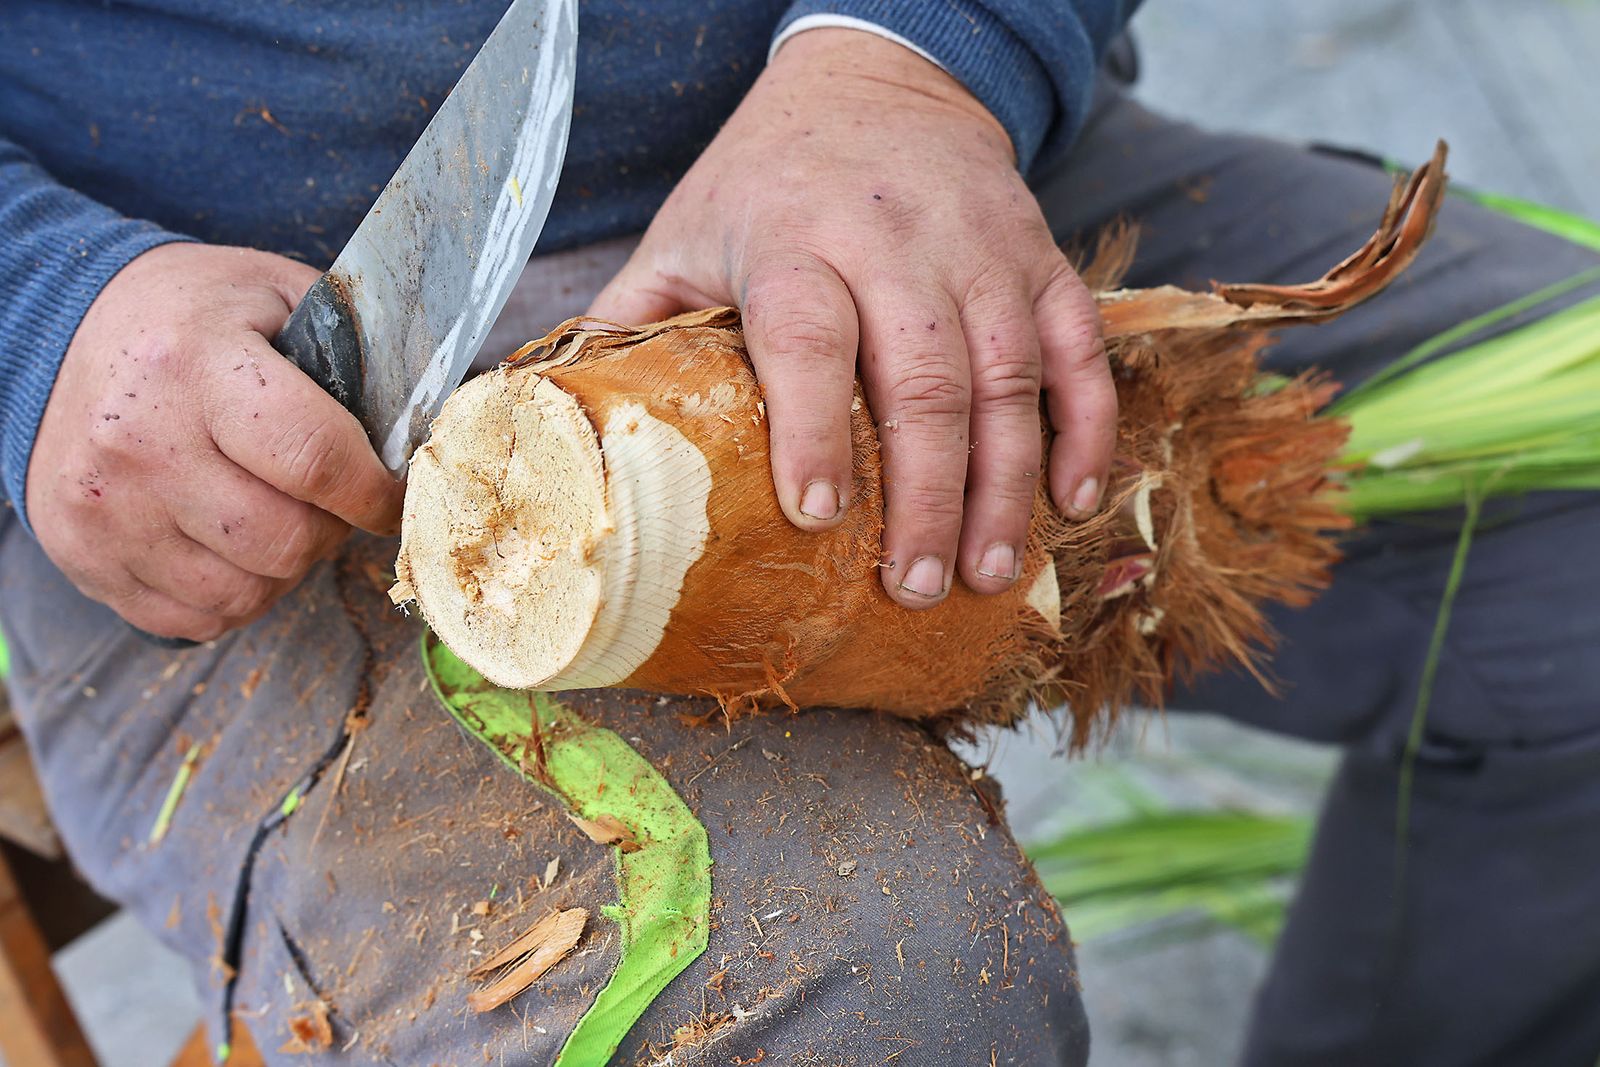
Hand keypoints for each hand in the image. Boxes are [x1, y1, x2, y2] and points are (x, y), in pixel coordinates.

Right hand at [28, 243, 403, 640]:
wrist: (53, 338)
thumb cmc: (190, 319)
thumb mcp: (276, 296)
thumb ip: (357, 353)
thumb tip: (436, 424)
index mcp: (194, 365)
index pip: (315, 459)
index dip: (375, 493)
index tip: (392, 496)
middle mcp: (140, 443)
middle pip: (285, 540)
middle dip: (330, 529)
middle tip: (326, 500)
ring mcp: (105, 509)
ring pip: (245, 592)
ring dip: (284, 567)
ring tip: (276, 516)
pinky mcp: (85, 557)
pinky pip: (197, 618)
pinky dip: (234, 595)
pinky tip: (229, 545)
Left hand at [589, 28, 1114, 608]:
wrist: (877, 75)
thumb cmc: (769, 175)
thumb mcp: (686, 228)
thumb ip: (635, 318)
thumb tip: (562, 419)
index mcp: (794, 238)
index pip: (808, 335)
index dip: (814, 427)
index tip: (816, 515)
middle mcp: (895, 242)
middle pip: (924, 377)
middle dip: (926, 495)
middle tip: (918, 587)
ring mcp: (981, 249)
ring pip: (1008, 376)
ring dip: (1006, 483)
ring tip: (991, 572)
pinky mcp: (1039, 256)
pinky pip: (1078, 346)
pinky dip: (1085, 425)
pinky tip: (1073, 497)